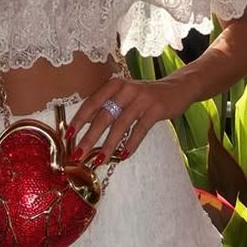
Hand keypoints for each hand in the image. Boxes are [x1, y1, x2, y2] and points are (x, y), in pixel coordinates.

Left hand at [68, 76, 183, 164]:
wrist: (178, 88)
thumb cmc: (145, 95)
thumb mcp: (125, 94)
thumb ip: (108, 106)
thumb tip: (86, 128)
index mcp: (114, 85)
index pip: (91, 103)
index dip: (79, 120)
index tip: (68, 136)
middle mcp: (125, 90)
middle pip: (103, 116)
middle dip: (89, 138)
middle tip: (78, 155)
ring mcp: (141, 99)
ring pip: (120, 126)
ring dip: (108, 145)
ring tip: (99, 160)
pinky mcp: (156, 109)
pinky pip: (140, 130)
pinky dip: (131, 144)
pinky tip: (123, 156)